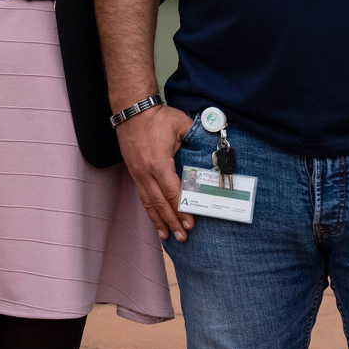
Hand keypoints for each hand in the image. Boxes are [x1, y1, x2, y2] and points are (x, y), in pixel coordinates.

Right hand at [116, 102, 194, 241]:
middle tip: (183, 237)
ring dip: (159, 221)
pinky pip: (142, 196)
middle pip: (160, 203)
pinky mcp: (134, 173)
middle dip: (172, 221)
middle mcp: (146, 173)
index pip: (173, 192)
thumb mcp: (181, 124)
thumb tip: (217, 147)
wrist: (131, 111)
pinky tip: (155, 220)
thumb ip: (198, 137)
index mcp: (159, 163)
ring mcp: (138, 174)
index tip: (191, 223)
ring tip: (167, 236)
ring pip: (148, 203)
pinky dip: (149, 211)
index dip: (182, 209)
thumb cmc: (157, 117)